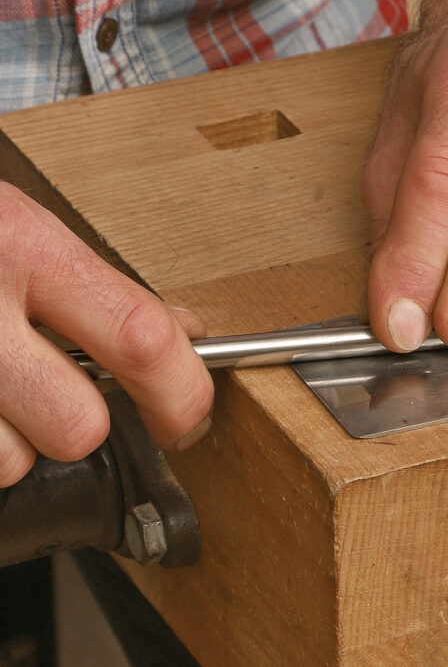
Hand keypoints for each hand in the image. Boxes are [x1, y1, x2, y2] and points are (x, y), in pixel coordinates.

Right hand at [0, 182, 213, 486]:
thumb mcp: (23, 228)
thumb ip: (104, 289)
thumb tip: (184, 331)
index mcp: (25, 249)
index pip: (141, 339)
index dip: (181, 393)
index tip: (186, 418)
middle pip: (79, 428)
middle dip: (78, 422)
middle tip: (54, 389)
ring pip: (11, 464)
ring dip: (11, 441)